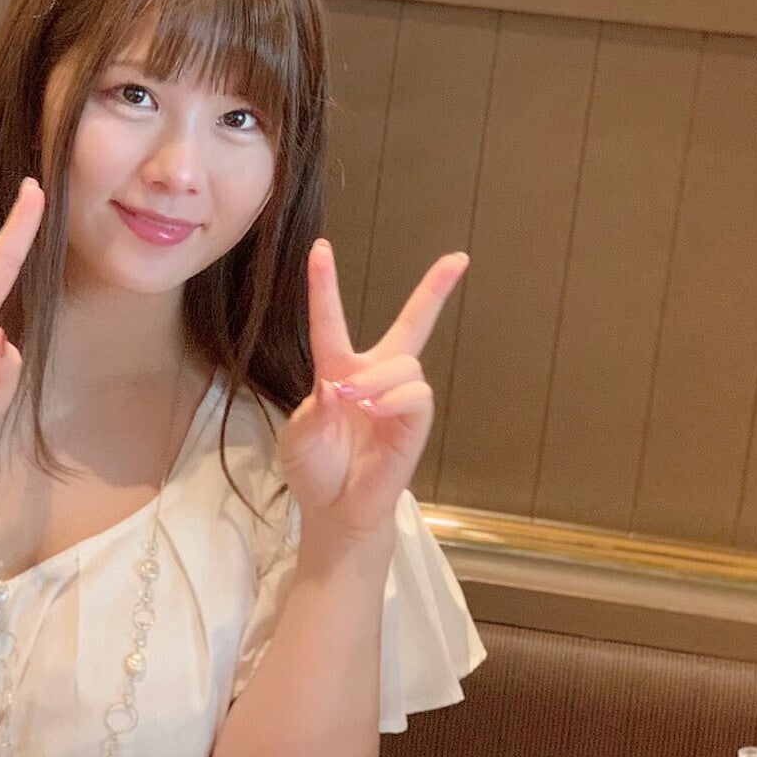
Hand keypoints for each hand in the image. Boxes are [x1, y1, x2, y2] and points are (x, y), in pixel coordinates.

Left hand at [278, 240, 467, 544]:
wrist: (334, 510)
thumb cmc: (314, 469)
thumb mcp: (298, 438)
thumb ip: (311, 411)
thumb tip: (335, 387)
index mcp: (336, 371)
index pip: (331, 321)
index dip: (325, 285)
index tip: (321, 247)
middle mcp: (373, 376)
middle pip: (411, 324)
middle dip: (435, 291)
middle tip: (458, 259)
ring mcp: (397, 398)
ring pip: (404, 363)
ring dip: (377, 380)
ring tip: (354, 405)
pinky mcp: (415, 423)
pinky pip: (416, 394)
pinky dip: (394, 400)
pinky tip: (374, 413)